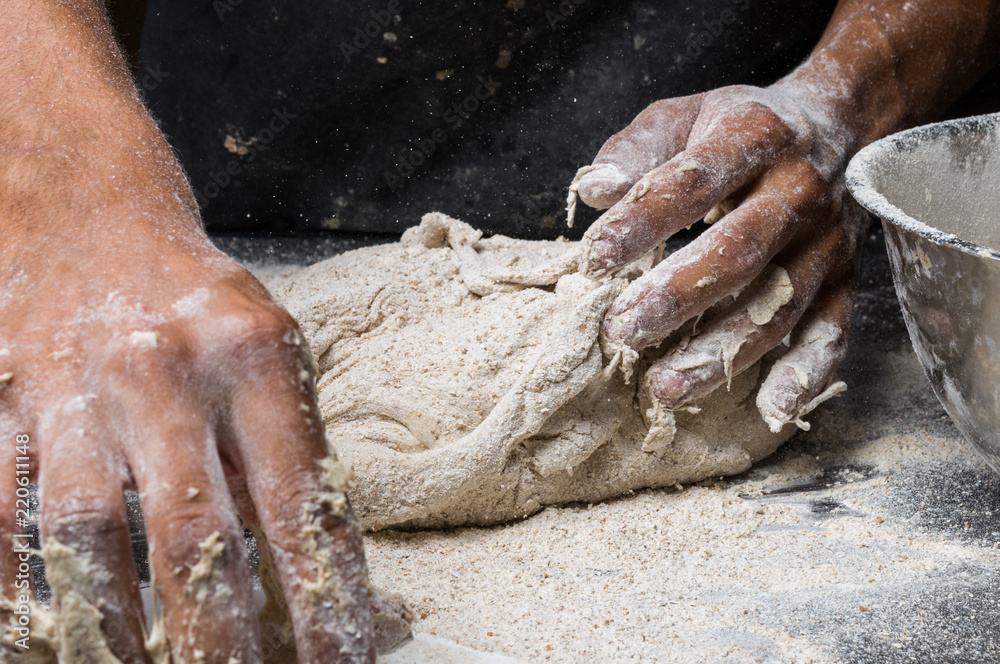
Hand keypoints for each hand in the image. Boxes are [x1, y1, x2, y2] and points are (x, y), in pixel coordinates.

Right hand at [0, 3, 379, 658]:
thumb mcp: (268, 352)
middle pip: (193, 536)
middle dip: (217, 645)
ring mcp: (70, 387)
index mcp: (255, 356)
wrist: (83, 208)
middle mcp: (165, 372)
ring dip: (114, 634)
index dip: (325, 600)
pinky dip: (17, 589)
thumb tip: (318, 585)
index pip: (303, 501)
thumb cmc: (196, 300)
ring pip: (85, 538)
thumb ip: (289, 456)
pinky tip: (41, 633)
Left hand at [572, 83, 862, 429]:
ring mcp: (825, 241)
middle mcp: (797, 191)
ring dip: (721, 352)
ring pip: (776, 304)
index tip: (595, 256)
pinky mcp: (843, 279)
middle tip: (620, 332)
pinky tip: (771, 408)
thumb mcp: (686, 115)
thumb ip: (637, 149)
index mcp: (754, 137)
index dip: (644, 220)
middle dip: (677, 297)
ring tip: (664, 387)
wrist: (838, 123)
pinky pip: (831, 332)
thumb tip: (593, 189)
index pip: (694, 181)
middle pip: (738, 251)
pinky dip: (805, 373)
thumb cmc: (740, 127)